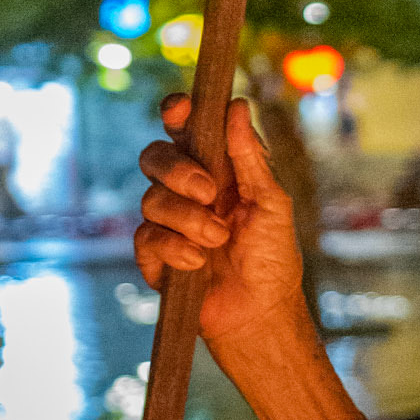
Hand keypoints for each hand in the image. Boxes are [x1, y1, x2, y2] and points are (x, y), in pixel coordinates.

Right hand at [135, 95, 303, 344]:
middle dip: (178, 170)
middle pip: (155, 157)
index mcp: (215, 171)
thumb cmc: (273, 259)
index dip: (176, 113)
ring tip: (217, 240)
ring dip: (187, 219)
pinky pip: (146, 237)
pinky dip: (173, 247)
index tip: (179, 109)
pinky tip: (197, 262)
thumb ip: (250, 157)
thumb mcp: (271, 204)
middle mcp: (186, 192)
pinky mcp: (154, 257)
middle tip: (209, 193)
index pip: (184, 131)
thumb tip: (237, 106)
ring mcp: (167, 224)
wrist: (261, 314)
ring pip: (150, 198)